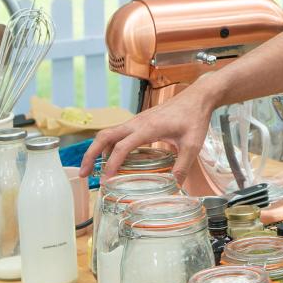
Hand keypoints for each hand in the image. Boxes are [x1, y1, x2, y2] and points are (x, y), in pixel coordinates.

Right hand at [78, 82, 216, 183]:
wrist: (198, 97)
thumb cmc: (195, 118)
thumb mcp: (193, 144)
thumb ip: (183, 165)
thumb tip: (174, 185)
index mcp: (148, 128)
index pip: (122, 147)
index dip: (111, 165)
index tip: (105, 181)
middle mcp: (137, 122)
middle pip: (104, 136)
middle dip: (90, 155)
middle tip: (84, 174)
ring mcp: (137, 120)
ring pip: (109, 133)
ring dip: (97, 149)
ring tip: (94, 170)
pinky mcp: (140, 120)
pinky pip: (118, 132)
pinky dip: (110, 145)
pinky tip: (113, 158)